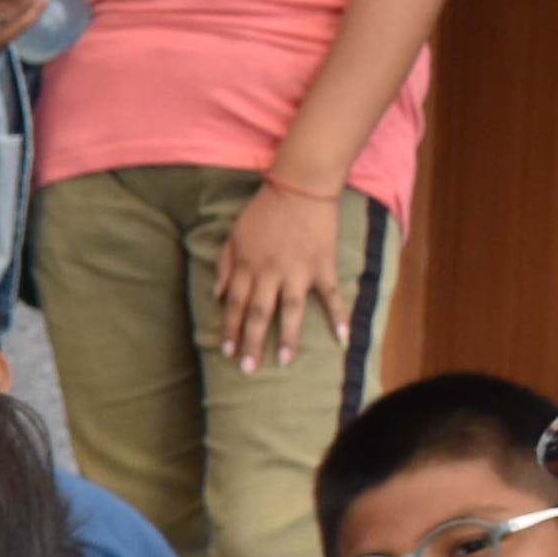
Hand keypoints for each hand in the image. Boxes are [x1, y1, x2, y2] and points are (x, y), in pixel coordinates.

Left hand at [214, 178, 346, 373]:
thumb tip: (216, 294)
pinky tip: (342, 339)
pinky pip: (331, 295)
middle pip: (257, 313)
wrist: (300, 187)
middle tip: (247, 369)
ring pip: (290, 311)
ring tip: (283, 362)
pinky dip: (338, 316)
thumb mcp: (234, 234)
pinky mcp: (322, 266)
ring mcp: (298, 271)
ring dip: (286, 338)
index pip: (233, 304)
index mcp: (246, 266)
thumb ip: (225, 264)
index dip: (229, 329)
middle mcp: (269, 273)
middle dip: (251, 343)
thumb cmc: (264, 210)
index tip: (226, 352)